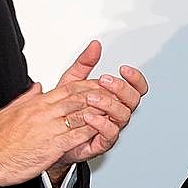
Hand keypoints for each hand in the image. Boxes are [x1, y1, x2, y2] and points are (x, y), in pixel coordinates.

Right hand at [0, 83, 102, 185]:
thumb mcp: (9, 111)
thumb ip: (27, 98)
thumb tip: (38, 88)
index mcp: (36, 104)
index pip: (68, 88)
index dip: (87, 85)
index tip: (98, 85)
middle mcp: (44, 113)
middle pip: (78, 98)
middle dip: (98, 95)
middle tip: (112, 94)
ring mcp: (49, 129)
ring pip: (80, 115)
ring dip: (98, 112)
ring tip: (112, 111)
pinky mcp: (53, 146)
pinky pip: (76, 136)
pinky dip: (90, 131)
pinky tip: (101, 130)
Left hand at [48, 42, 149, 177]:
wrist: (52, 135)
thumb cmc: (65, 111)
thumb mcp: (72, 82)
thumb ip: (84, 64)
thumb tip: (95, 46)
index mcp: (114, 98)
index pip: (135, 87)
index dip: (135, 78)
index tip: (124, 69)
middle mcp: (116, 113)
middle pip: (133, 100)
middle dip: (121, 88)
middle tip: (105, 81)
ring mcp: (111, 127)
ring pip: (123, 116)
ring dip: (109, 104)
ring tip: (91, 97)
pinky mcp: (102, 142)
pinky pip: (110, 134)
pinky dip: (100, 124)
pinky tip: (89, 115)